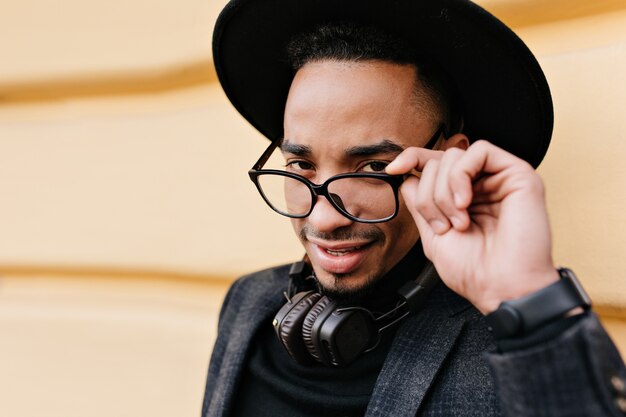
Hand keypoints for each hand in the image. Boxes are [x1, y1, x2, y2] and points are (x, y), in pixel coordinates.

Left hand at [386, 140, 558, 313]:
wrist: (502, 288)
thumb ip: (420, 203)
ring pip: (455, 155)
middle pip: (439, 160)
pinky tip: (464, 203)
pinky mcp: (518, 175)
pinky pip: (480, 151)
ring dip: (444, 190)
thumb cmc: (474, 271)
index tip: (393, 169)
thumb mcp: (433, 235)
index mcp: (463, 198)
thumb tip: (406, 177)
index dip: (411, 159)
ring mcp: (500, 179)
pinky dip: (461, 175)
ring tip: (457, 220)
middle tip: (441, 224)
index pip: (434, 164)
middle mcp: (482, 186)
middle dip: (429, 193)